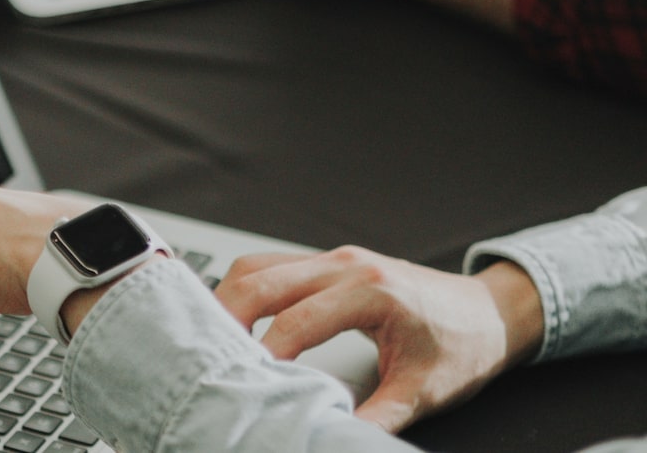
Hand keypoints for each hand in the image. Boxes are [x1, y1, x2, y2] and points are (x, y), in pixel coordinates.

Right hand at [214, 246, 543, 431]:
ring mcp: (334, 259)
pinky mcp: (328, 264)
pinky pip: (271, 266)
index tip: (243, 381)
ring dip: (229, 298)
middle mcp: (346, 265)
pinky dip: (245, 291)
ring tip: (212, 339)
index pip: (296, 319)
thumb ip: (374, 418)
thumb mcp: (423, 391)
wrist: (491, 311)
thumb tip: (329, 437)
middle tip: (204, 355)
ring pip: (258, 265)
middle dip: (225, 316)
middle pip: (262, 279)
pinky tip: (235, 321)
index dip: (265, 353)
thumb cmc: (463, 343)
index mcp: (371, 290)